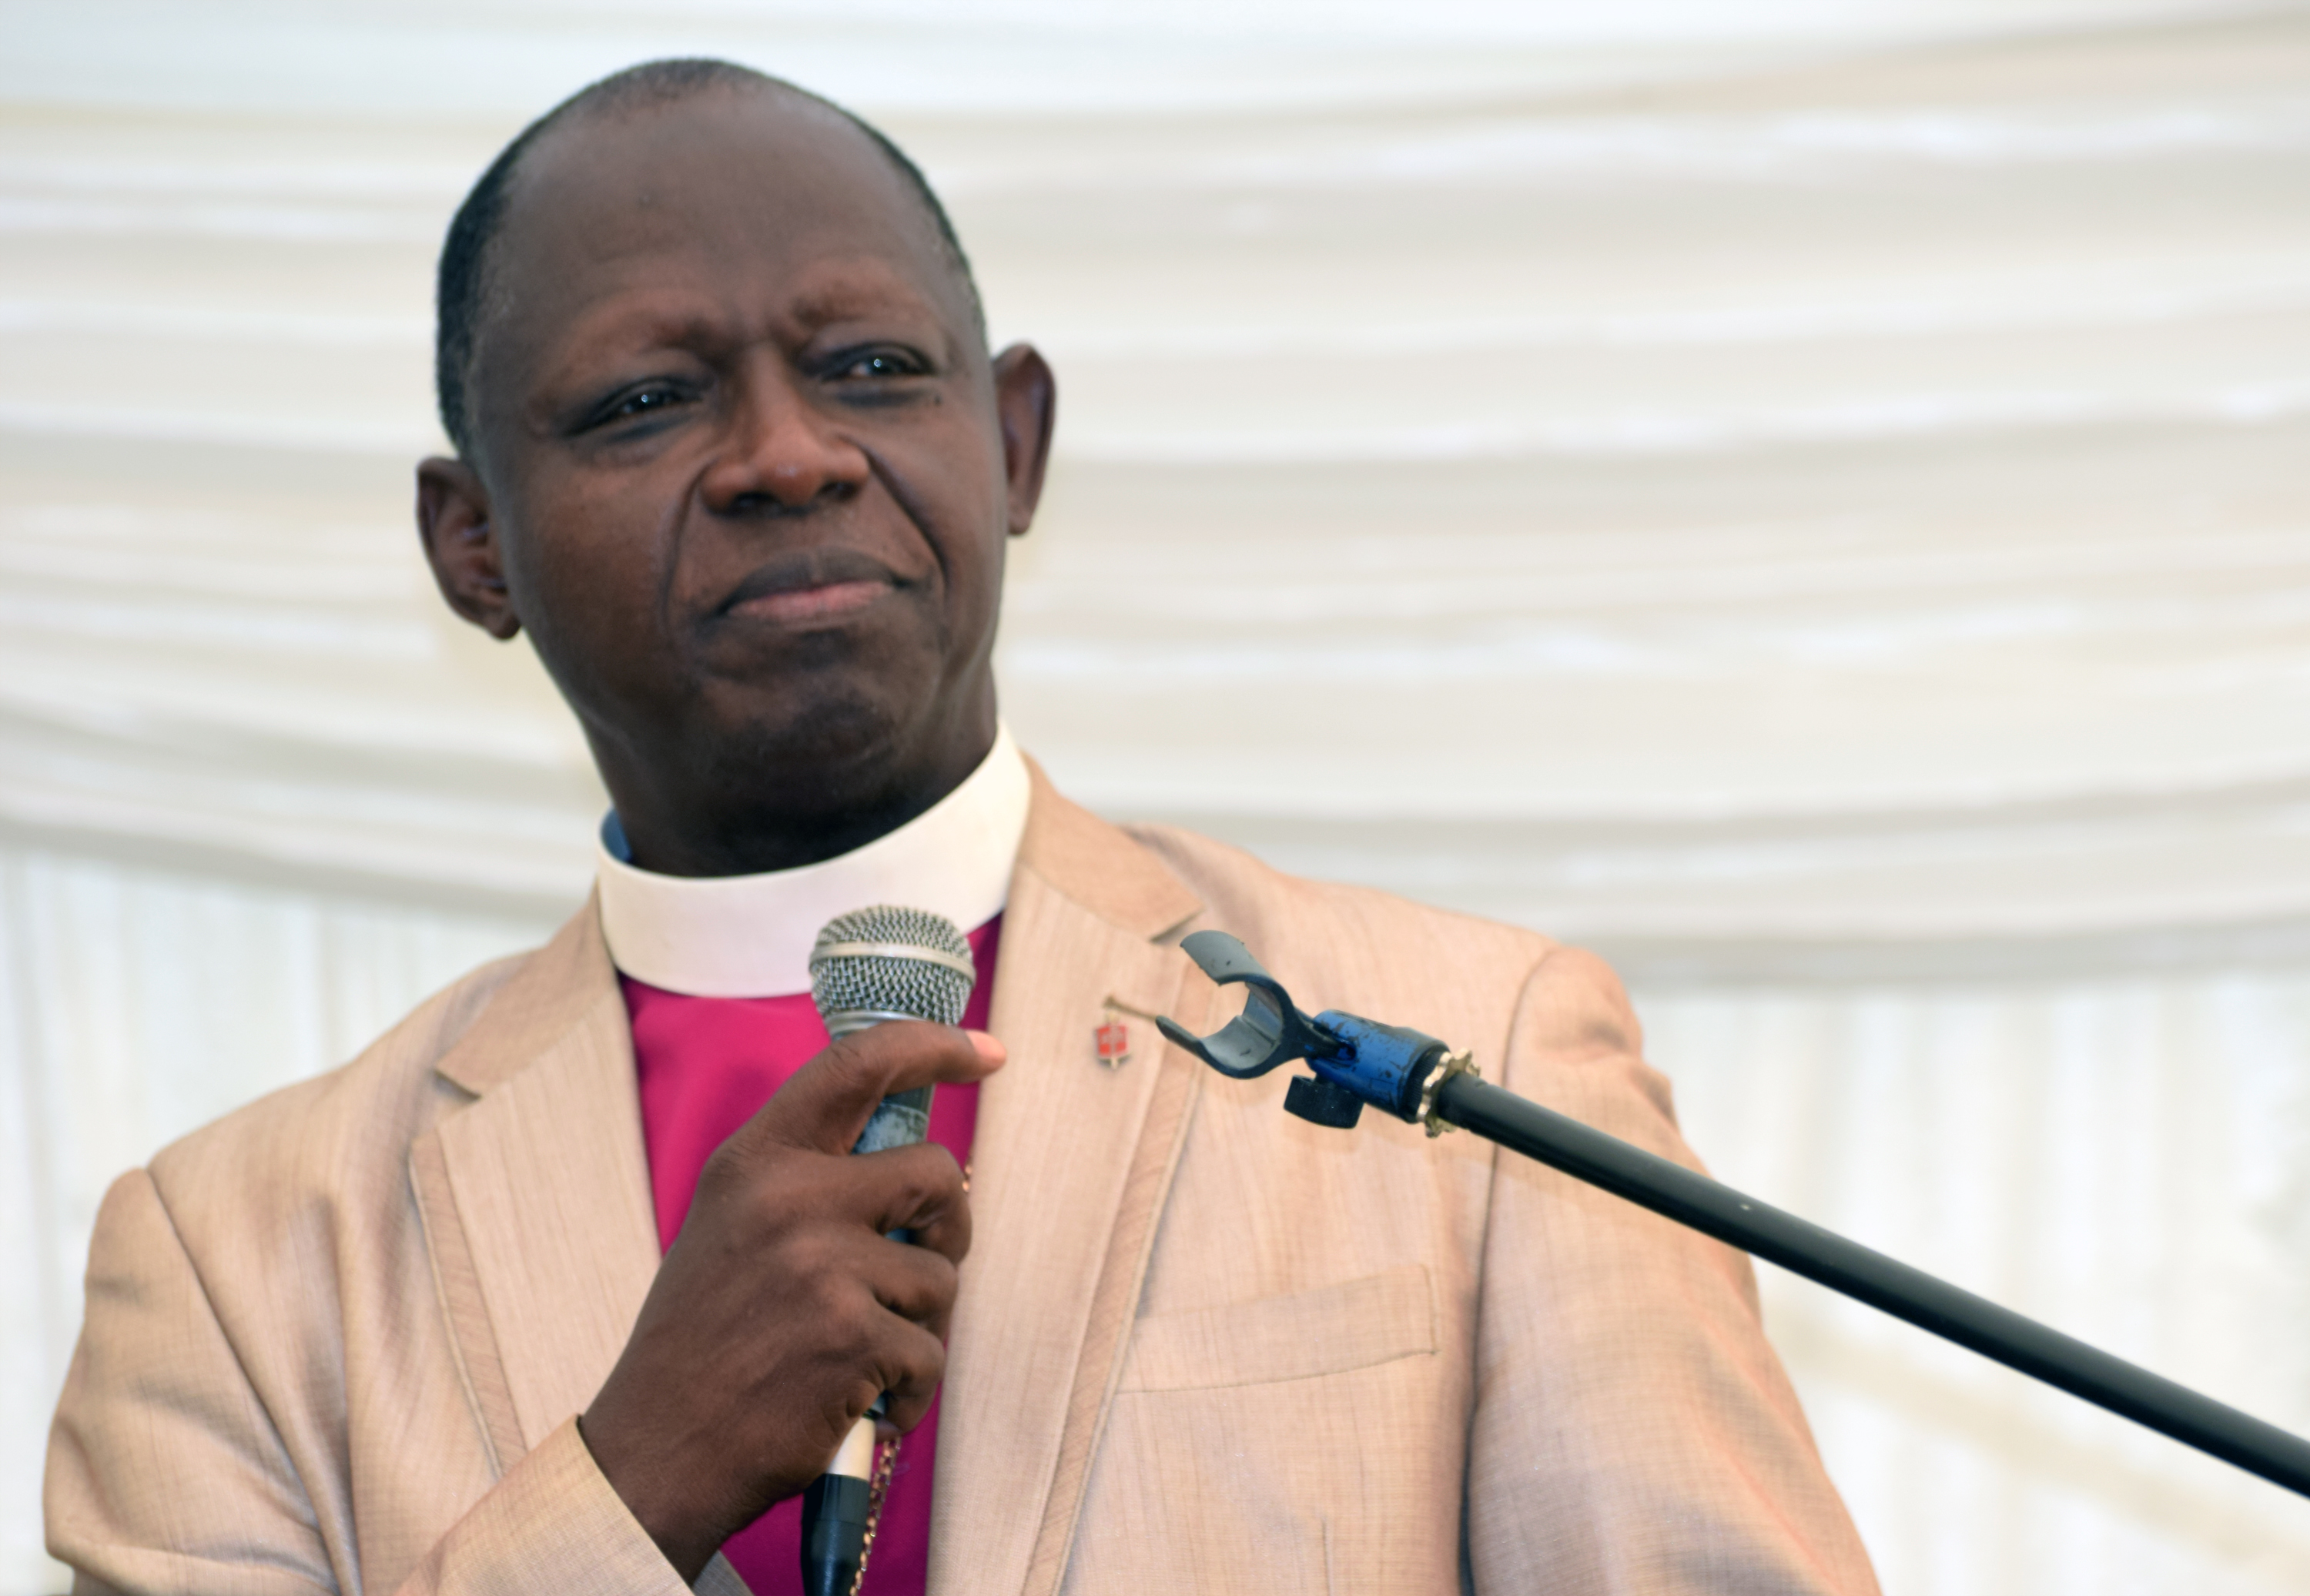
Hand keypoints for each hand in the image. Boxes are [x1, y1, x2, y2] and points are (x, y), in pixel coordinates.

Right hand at [579, 1021, 1003, 1578]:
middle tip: (925, 1256)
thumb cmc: (704, 1340)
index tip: (987, 1051)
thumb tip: (911, 1155)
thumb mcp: (731, 1224)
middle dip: (950, 1219)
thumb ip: (806, 1177)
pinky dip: (911, 1389)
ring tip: (863, 1352)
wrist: (657, 1451)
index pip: (857, 1065)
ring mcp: (824, 1267)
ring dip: (919, 1320)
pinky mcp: (854, 1337)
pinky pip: (931, 1352)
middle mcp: (790, 1198)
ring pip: (941, 1273)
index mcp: (756, 1160)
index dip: (934, 1046)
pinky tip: (867, 1404)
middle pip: (937, 1170)